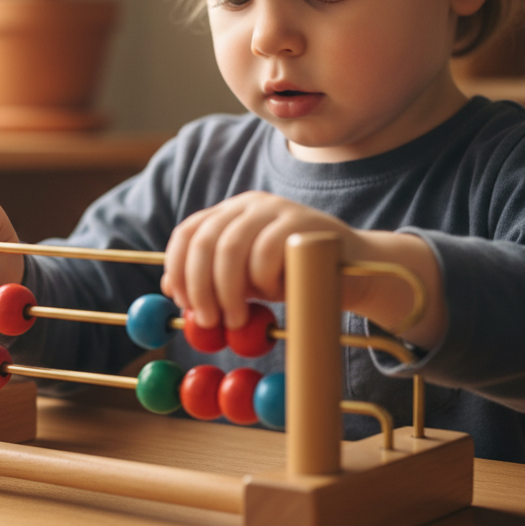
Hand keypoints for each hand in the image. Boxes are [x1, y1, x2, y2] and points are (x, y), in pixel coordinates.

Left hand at [160, 192, 445, 347]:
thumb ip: (214, 280)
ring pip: (230, 249)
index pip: (188, 232)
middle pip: (205, 241)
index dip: (176, 267)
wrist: (354, 273)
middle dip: (198, 286)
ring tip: (238, 319)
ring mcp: (276, 209)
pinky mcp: (300, 222)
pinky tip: (276, 293)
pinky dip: (263, 281)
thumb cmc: (295, 279)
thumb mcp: (247, 280)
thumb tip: (171, 290)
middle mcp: (249, 204)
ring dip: (227, 292)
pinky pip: (265, 254)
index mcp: (231, 213)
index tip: (179, 301)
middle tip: (206, 320)